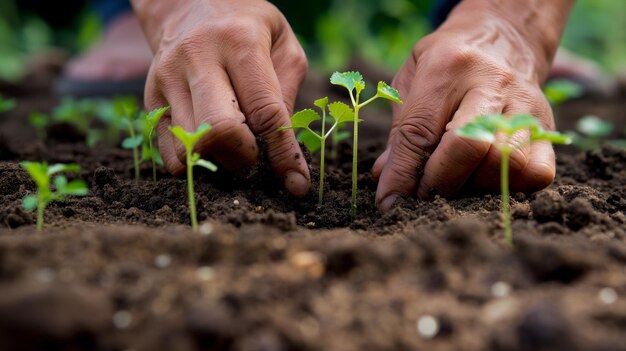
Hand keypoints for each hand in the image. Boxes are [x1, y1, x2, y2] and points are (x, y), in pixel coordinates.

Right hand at [131, 0, 309, 196]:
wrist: (189, 4)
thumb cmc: (248, 27)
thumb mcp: (284, 44)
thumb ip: (286, 94)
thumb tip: (281, 151)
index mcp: (240, 42)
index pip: (264, 112)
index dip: (283, 155)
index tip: (296, 185)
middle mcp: (198, 58)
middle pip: (218, 131)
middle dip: (244, 159)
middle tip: (255, 161)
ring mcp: (168, 78)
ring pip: (191, 147)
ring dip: (219, 163)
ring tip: (233, 151)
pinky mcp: (151, 97)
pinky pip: (168, 151)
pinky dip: (194, 165)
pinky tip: (209, 152)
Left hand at [372, 0, 573, 211]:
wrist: (503, 36)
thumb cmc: (446, 65)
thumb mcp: (411, 80)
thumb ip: (400, 132)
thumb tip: (387, 182)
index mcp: (447, 67)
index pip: (420, 131)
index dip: (402, 174)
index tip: (390, 202)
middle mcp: (492, 83)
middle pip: (467, 147)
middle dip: (439, 182)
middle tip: (427, 190)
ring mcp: (525, 105)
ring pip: (504, 164)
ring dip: (474, 186)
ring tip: (459, 179)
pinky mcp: (547, 127)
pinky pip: (537, 173)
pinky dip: (510, 187)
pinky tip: (489, 177)